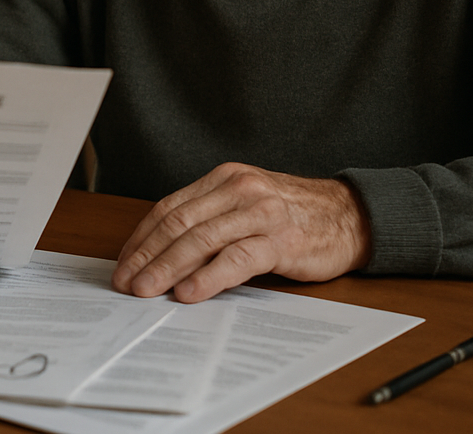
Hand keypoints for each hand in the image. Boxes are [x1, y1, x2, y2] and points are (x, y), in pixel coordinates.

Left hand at [111, 162, 370, 303]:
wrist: (349, 214)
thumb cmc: (291, 214)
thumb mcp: (245, 204)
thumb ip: (210, 219)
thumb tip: (161, 254)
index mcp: (223, 179)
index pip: (169, 207)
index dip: (142, 237)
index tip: (123, 262)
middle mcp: (238, 190)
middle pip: (179, 223)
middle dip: (147, 255)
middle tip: (125, 282)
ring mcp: (260, 212)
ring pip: (202, 240)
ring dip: (168, 268)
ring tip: (147, 291)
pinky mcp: (281, 239)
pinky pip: (237, 258)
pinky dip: (209, 277)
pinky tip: (190, 293)